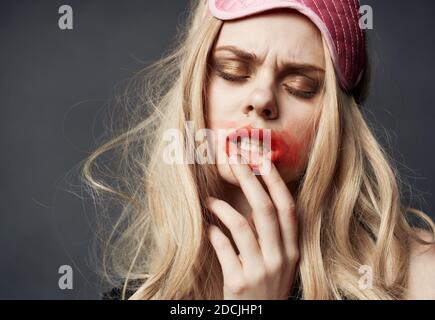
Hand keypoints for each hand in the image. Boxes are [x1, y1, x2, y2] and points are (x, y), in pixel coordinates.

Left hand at [206, 155, 298, 299]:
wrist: (260, 319)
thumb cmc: (266, 287)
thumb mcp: (279, 263)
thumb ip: (272, 236)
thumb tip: (255, 200)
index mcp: (292, 249)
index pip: (288, 208)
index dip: (275, 181)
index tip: (261, 159)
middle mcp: (280, 258)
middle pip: (265, 209)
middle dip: (248, 179)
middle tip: (233, 160)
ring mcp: (260, 271)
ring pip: (241, 226)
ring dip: (222, 208)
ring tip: (209, 201)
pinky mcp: (239, 283)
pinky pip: (223, 248)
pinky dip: (213, 233)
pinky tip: (208, 228)